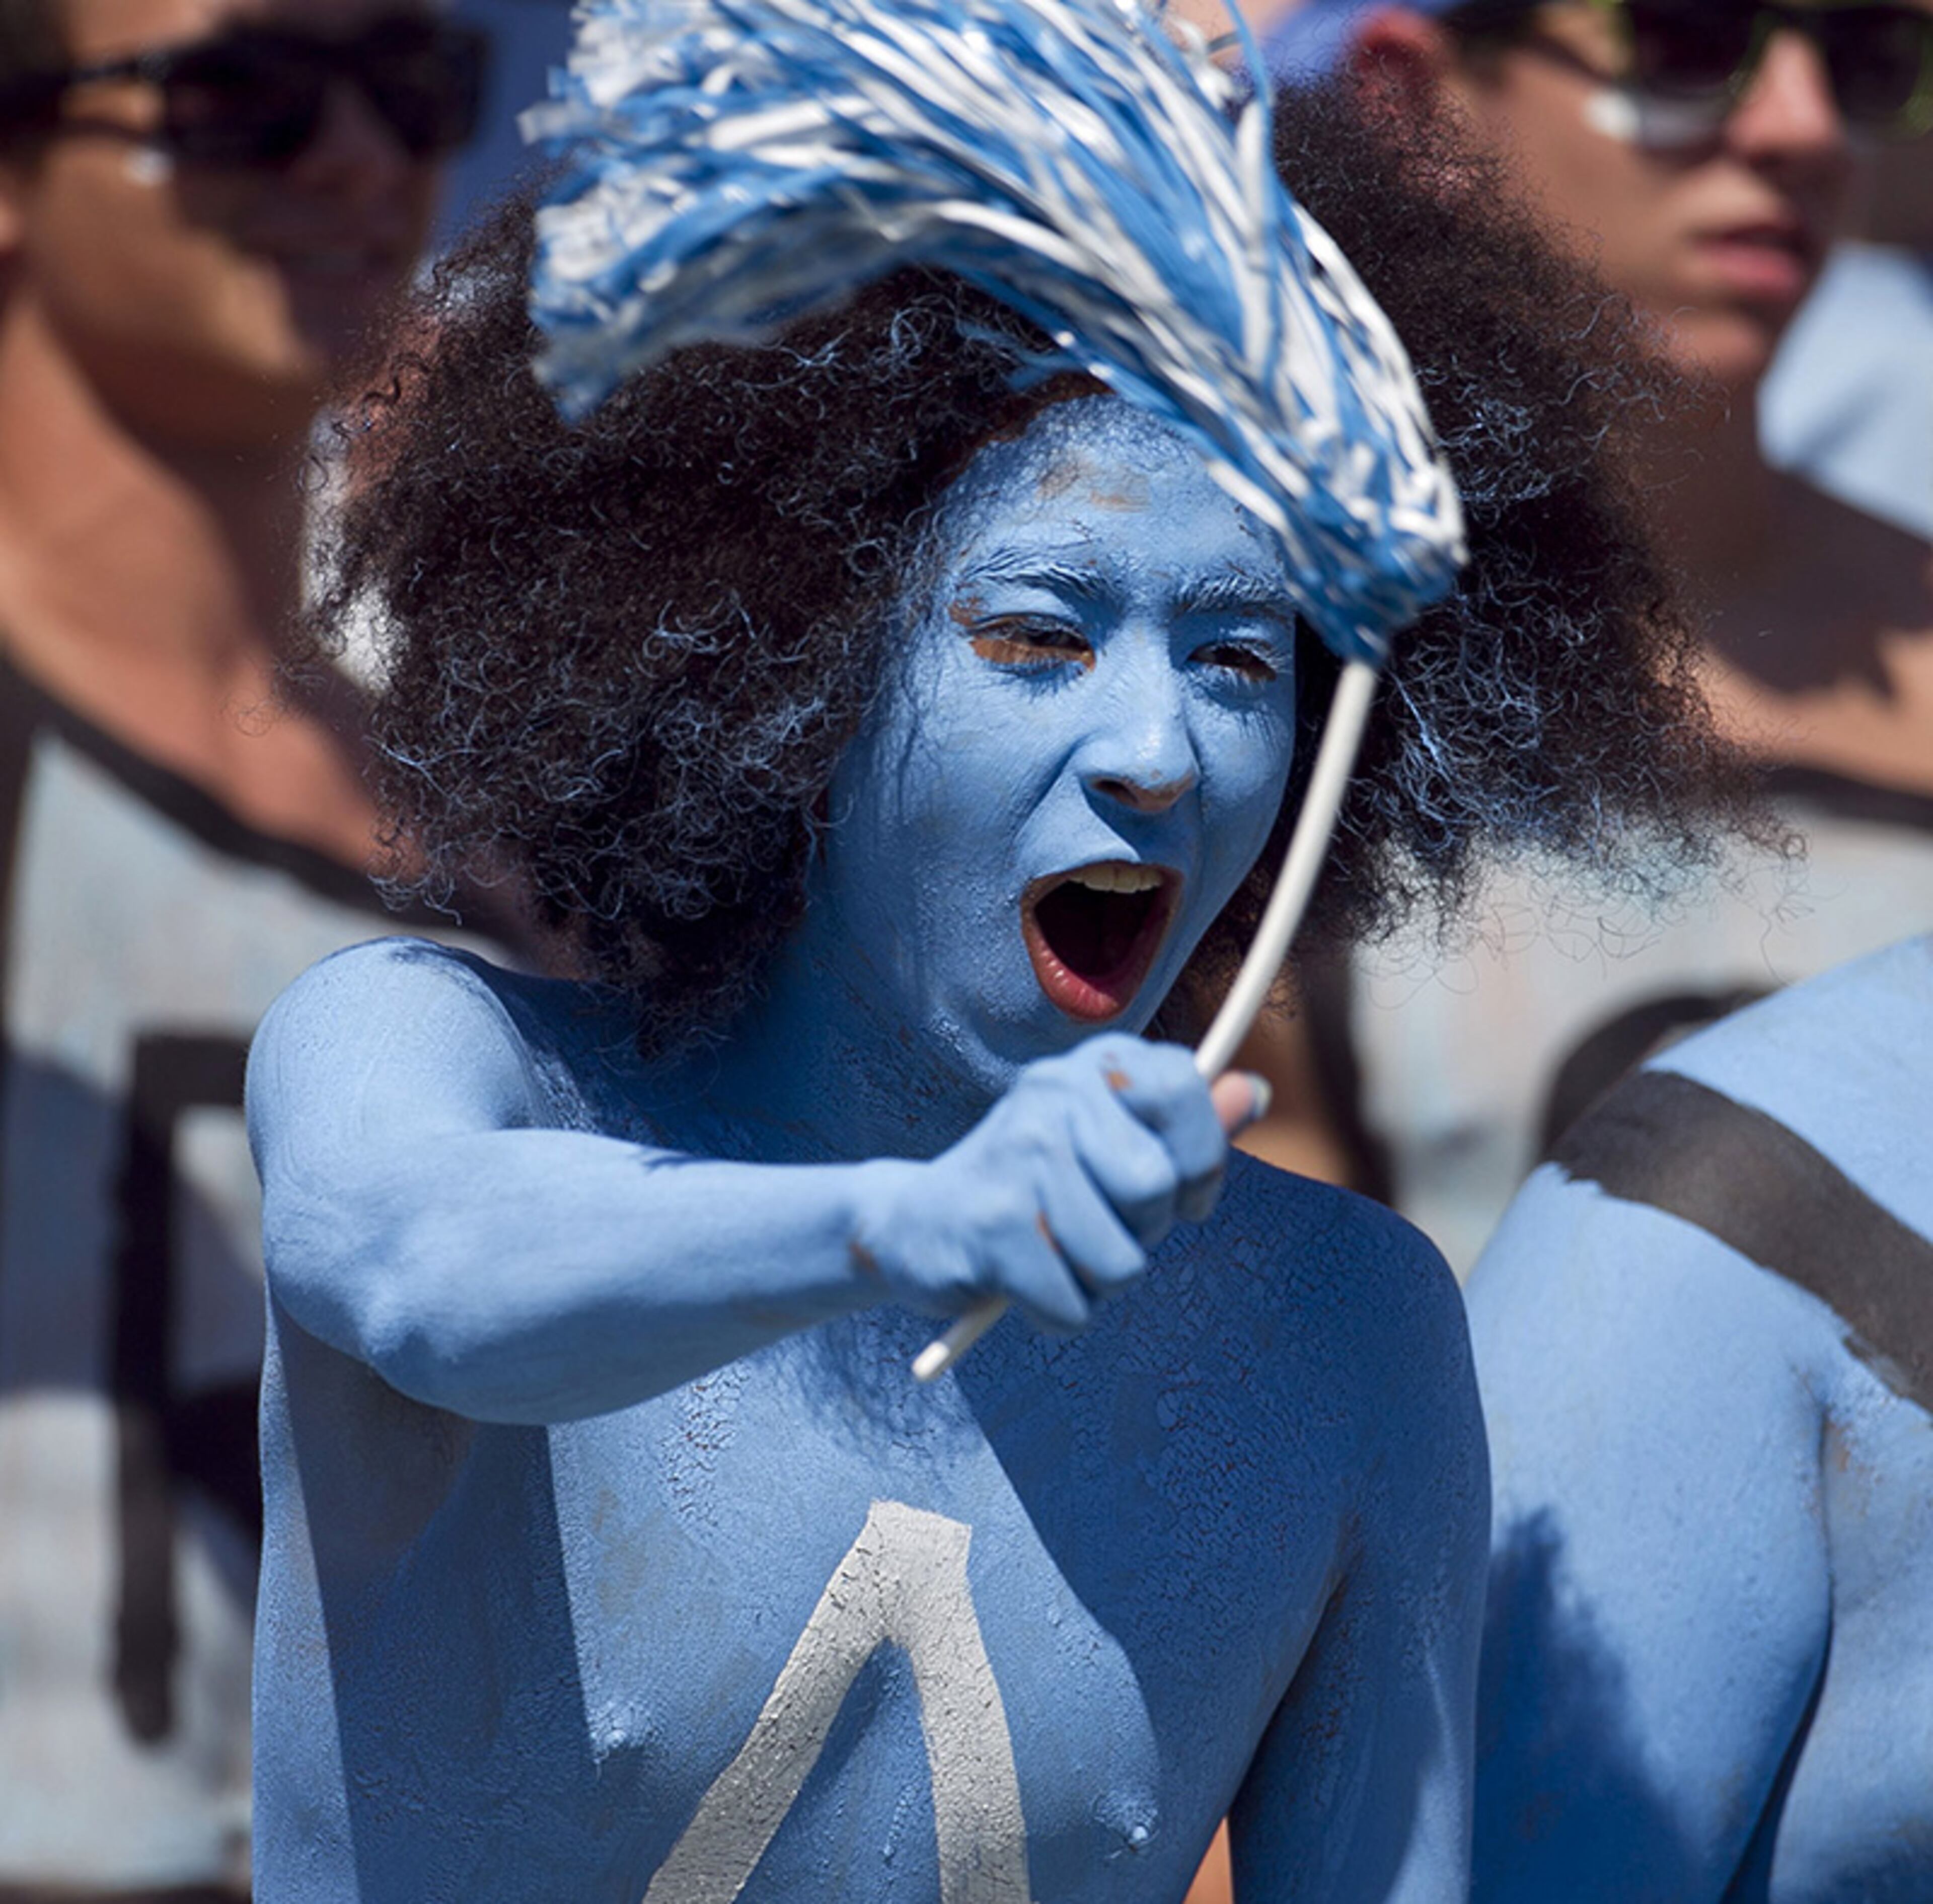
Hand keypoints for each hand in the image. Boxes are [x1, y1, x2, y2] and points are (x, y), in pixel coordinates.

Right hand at [855, 1035, 1265, 1334]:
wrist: (916, 1221)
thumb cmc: (1038, 1187)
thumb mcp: (1110, 1142)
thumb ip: (1185, 1122)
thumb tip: (1254, 1093)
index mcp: (1091, 1064)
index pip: (1183, 1093)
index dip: (1200, 1160)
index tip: (1181, 1192)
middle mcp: (1052, 1091)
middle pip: (1156, 1189)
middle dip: (1141, 1231)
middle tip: (1094, 1223)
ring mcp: (1017, 1155)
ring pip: (1121, 1262)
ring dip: (1099, 1282)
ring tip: (1057, 1253)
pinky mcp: (991, 1224)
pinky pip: (1073, 1307)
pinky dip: (1059, 1313)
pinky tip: (1024, 1282)